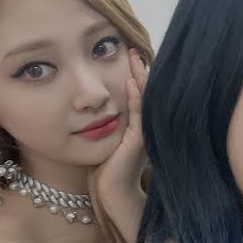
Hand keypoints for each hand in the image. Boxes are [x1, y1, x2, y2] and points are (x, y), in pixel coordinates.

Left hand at [90, 48, 148, 242]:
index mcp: (140, 126)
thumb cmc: (107, 172)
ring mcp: (145, 133)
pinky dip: (135, 97)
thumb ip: (109, 124)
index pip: (141, 94)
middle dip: (140, 69)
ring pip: (145, 98)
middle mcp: (146, 127)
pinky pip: (139, 113)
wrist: (114, 195)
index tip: (129, 54)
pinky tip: (130, 82)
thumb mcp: (108, 142)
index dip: (136, 74)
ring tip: (133, 57)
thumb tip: (95, 107)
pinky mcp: (139, 140)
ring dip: (139, 77)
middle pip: (147, 91)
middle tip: (132, 47)